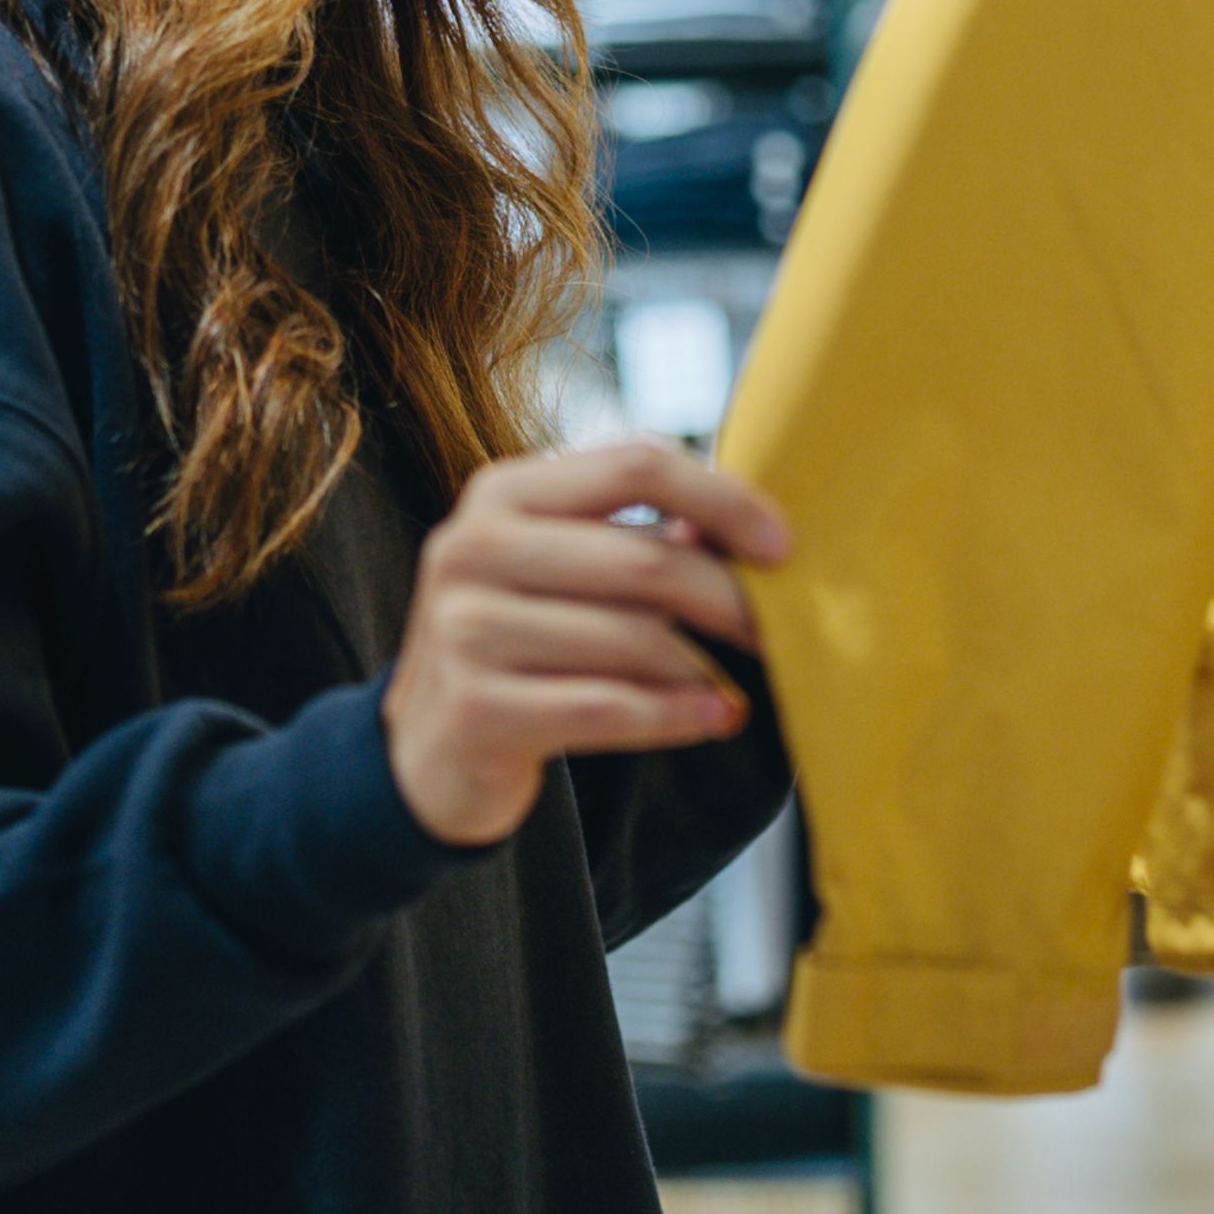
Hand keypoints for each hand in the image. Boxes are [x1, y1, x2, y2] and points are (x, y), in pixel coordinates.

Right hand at [386, 438, 793, 849]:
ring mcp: (464, 630)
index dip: (722, 499)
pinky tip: (716, 716)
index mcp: (502, 493)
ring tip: (731, 683)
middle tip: (778, 630)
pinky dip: (675, 715)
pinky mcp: (473, 708)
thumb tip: (758, 534)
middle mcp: (471, 548)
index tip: (784, 544)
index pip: (635, 465)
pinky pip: (607, 708)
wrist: (429, 749)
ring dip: (702, 667)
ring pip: (632, 640)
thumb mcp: (561, 571)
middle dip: (729, 599)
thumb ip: (640, 540)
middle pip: (645, 560)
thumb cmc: (522, 643)